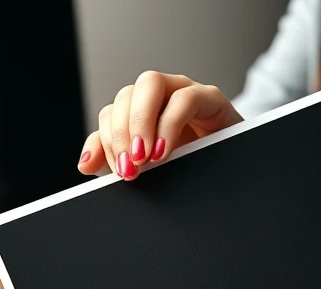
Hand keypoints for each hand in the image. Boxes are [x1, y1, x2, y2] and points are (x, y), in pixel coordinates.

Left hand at [78, 72, 242, 179]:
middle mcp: (159, 98)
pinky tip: (164, 150)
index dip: (106, 140)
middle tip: (129, 167)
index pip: (110, 114)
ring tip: (145, 158)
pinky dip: (169, 124)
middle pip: (126, 94)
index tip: (116, 169)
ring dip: (141, 121)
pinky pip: (185, 98)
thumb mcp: (150, 169)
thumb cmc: (192, 167)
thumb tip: (85, 164)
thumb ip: (117, 161)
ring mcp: (183, 93)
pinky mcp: (210, 98)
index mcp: (139, 114)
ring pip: (150, 83)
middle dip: (122, 133)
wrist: (235, 173)